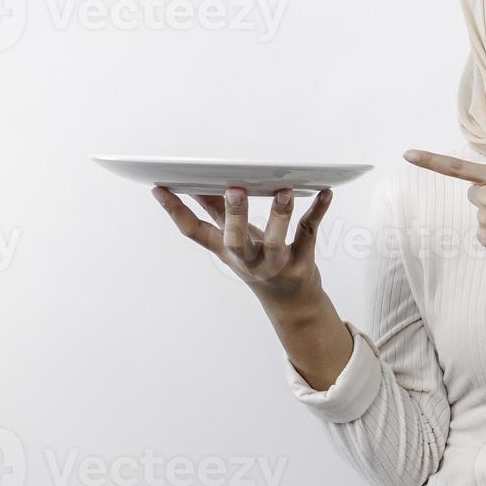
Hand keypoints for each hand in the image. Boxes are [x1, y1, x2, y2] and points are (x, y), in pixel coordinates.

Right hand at [152, 185, 332, 309]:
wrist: (292, 303)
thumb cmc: (260, 263)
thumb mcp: (234, 243)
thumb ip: (220, 213)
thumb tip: (200, 182)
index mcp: (226, 250)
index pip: (194, 232)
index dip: (175, 211)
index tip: (160, 188)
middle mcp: (248, 260)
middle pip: (235, 240)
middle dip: (234, 215)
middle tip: (234, 189)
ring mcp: (275, 263)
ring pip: (276, 240)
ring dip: (279, 215)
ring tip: (284, 192)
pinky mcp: (301, 261)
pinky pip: (309, 233)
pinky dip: (317, 212)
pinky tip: (325, 193)